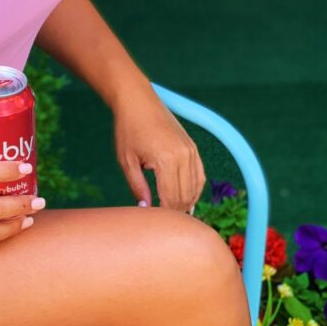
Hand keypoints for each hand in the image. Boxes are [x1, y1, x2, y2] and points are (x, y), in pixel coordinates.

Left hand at [113, 88, 205, 213]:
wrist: (138, 100)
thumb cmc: (128, 129)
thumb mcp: (127, 160)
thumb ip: (137, 187)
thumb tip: (146, 210)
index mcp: (166, 160)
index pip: (171, 199)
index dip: (163, 215)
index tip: (153, 224)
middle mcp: (184, 156)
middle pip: (185, 197)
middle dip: (174, 213)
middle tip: (161, 222)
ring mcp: (191, 151)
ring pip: (195, 188)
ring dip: (185, 203)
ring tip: (171, 214)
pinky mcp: (193, 147)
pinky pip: (199, 176)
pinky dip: (194, 190)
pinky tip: (185, 200)